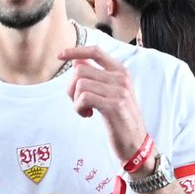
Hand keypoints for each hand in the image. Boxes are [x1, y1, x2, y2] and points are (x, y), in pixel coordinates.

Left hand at [59, 45, 148, 164]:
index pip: (96, 52)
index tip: (60, 56)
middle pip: (81, 70)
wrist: (135, 142)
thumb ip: (96, 77)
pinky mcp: (114, 105)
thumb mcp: (110, 93)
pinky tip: (87, 115)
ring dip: (75, 100)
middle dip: (71, 88)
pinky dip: (79, 108)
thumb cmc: (119, 118)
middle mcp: (121, 77)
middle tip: (78, 103)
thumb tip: (77, 61)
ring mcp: (119, 90)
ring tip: (85, 110)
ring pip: (80, 84)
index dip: (75, 51)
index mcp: (120, 71)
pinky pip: (84, 98)